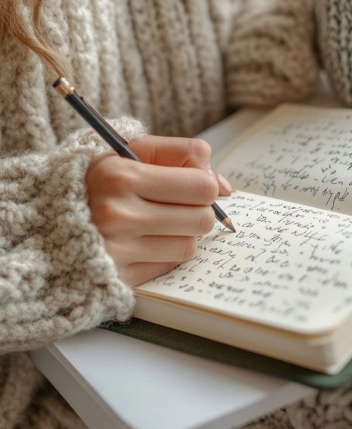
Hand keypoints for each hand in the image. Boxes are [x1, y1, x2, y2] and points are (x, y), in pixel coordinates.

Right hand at [86, 136, 222, 286]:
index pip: (202, 185)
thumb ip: (181, 155)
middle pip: (203, 219)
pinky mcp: (121, 278)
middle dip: (197, 210)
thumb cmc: (99, 179)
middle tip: (175, 203)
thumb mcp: (130, 150)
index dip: (204, 183)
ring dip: (181, 233)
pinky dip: (165, 253)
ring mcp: (119, 251)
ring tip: (154, 221)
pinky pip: (170, 265)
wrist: (48, 217)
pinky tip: (143, 241)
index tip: (190, 182)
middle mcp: (119, 215)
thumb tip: (225, 187)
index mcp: (122, 176)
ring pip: (190, 244)